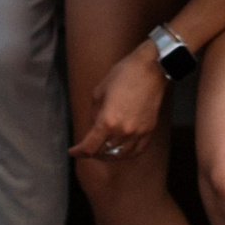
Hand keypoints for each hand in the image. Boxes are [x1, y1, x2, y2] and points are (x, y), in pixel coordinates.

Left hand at [68, 44, 170, 161]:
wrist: (151, 69)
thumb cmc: (124, 75)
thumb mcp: (99, 91)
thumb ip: (94, 113)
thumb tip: (94, 126)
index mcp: (107, 121)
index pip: (89, 147)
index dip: (78, 152)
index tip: (73, 151)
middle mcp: (123, 131)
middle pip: (103, 153)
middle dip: (91, 152)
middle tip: (86, 148)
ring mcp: (137, 133)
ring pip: (119, 155)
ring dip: (108, 155)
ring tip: (102, 151)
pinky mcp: (148, 131)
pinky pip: (136, 151)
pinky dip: (126, 154)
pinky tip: (120, 150)